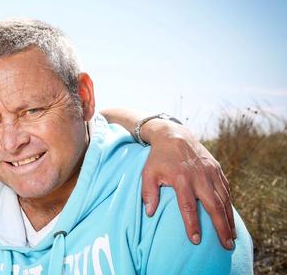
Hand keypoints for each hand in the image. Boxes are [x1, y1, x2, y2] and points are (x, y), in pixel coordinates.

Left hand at [141, 119, 235, 249]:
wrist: (174, 135)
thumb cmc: (159, 157)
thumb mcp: (148, 173)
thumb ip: (148, 192)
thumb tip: (149, 213)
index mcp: (181, 179)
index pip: (188, 206)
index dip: (192, 224)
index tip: (196, 240)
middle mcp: (199, 176)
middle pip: (213, 206)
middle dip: (221, 227)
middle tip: (226, 245)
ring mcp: (211, 172)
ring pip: (224, 199)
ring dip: (229, 219)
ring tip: (232, 237)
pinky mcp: (217, 169)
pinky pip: (226, 190)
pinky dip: (229, 205)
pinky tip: (230, 218)